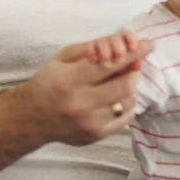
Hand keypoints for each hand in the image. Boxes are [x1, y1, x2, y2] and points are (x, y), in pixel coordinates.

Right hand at [25, 35, 152, 145]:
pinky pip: (124, 119)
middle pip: (124, 86)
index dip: (132, 53)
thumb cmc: (49, 81)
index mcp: (69, 79)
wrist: (31, 118)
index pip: (109, 65)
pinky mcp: (95, 136)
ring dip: (132, 87)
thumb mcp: (64, 57)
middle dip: (135, 70)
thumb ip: (92, 48)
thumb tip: (121, 44)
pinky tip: (119, 96)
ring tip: (124, 78)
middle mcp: (80, 104)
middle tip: (135, 63)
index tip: (148, 45)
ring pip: (127, 102)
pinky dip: (127, 104)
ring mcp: (89, 124)